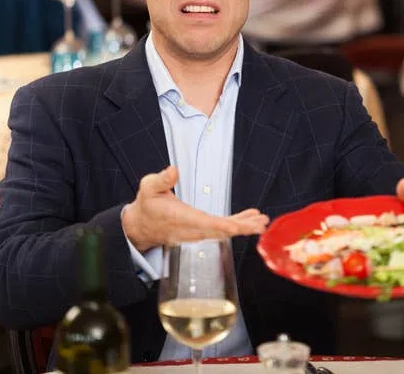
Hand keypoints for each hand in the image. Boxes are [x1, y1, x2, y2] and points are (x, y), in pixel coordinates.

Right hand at [121, 165, 268, 251]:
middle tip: (260, 224)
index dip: (221, 225)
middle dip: (241, 228)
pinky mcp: (201, 231)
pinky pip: (221, 229)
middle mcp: (191, 229)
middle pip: (220, 231)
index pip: (203, 223)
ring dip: (243, 226)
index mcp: (180, 218)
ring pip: (223, 231)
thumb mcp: (148, 187)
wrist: (141, 226)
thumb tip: (173, 170)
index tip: (236, 227)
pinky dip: (236, 223)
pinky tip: (250, 218)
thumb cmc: (147, 205)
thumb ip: (161, 180)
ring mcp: (197, 232)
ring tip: (261, 221)